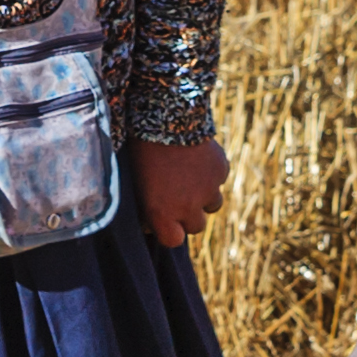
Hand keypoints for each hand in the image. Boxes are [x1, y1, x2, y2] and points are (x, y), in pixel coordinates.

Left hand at [136, 134, 228, 248]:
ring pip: (213, 204)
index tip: (164, 222)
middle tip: (178, 197)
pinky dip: (211, 172)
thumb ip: (146, 208)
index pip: (174, 240)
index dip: (170, 231)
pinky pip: (219, 178)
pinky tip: (196, 157)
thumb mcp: (135, 183)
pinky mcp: (220, 170)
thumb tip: (150, 224)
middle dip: (189, 215)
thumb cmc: (140, 151)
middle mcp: (188, 207)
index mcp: (162, 214)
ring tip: (188, 176)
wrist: (162, 116)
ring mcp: (208, 189)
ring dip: (204, 196)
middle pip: (197, 226)